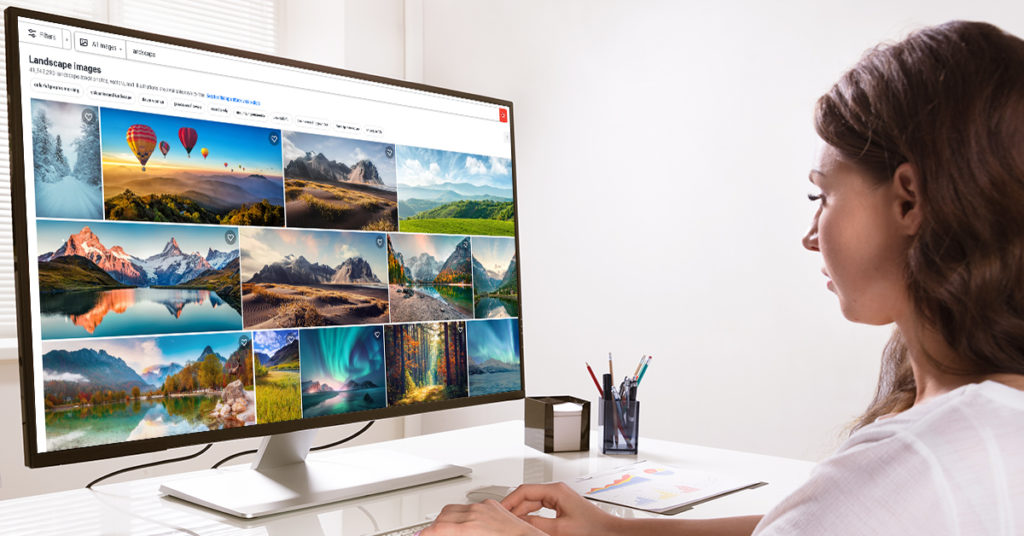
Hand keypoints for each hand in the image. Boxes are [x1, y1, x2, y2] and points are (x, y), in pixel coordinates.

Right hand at [419, 499, 546, 535]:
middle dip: (435, 527)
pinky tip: (465, 524)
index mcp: (469, 527)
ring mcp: (485, 507)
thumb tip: (444, 535)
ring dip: (447, 519)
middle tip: (431, 535)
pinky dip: (462, 515)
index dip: (425, 534)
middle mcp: (476, 514)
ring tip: (446, 530)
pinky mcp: (493, 505)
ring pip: (455, 508)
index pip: (437, 529)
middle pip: (443, 516)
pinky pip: (470, 506)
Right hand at [501, 482, 622, 535]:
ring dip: (521, 512)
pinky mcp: (562, 507)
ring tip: (511, 522)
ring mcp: (560, 499)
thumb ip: (536, 524)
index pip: (524, 491)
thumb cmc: (594, 529)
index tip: (498, 510)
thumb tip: (518, 522)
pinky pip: (541, 509)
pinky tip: (526, 524)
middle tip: (501, 518)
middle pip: (527, 496)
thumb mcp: (559, 529)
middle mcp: (557, 492)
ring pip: (533, 503)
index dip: (509, 501)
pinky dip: (531, 516)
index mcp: (556, 491)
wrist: (611, 533)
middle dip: (513, 507)